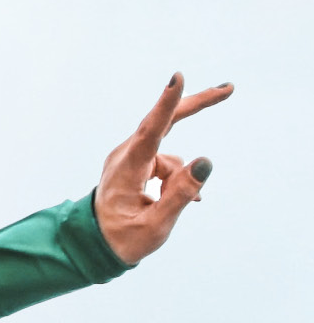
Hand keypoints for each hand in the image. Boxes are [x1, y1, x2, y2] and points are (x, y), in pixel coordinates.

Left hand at [94, 73, 231, 264]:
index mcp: (127, 169)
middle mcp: (125, 156)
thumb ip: (180, 194)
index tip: (177, 78)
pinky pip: (165, 166)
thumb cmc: (122, 239)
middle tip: (228, 89)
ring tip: (167, 206)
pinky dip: (175, 181)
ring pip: (170, 157)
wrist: (94, 245)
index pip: (150, 131)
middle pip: (164, 124)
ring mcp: (129, 158)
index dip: (166, 104)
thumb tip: (205, 161)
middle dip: (195, 106)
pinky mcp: (135, 164)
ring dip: (179, 180)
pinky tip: (175, 199)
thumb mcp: (156, 225)